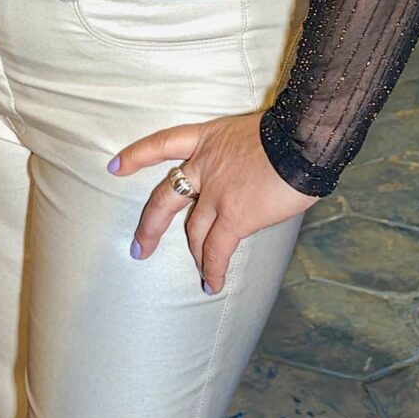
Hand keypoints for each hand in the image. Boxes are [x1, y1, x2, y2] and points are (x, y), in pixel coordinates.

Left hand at [111, 110, 315, 291]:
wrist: (303, 139)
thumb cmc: (293, 133)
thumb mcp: (254, 135)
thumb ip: (240, 158)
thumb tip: (248, 181)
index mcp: (208, 139)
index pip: (163, 143)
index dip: (138, 156)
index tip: (115, 166)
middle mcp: (204, 165)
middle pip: (165, 198)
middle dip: (150, 226)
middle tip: (139, 247)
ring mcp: (216, 192)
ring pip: (193, 231)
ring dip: (195, 255)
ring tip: (199, 274)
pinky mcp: (234, 216)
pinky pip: (217, 250)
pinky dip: (213, 270)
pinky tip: (212, 284)